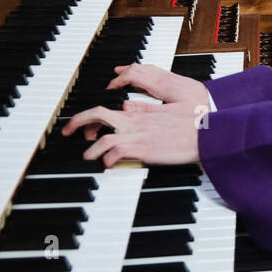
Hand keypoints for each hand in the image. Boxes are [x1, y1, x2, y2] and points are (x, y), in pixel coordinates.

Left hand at [60, 104, 203, 166]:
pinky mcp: (144, 149)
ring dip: (89, 149)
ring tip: (85, 157)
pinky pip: (117, 153)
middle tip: (66, 132)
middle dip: (76, 123)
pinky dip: (107, 159)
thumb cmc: (188, 126)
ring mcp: (138, 135)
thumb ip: (145, 109)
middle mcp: (134, 121)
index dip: (88, 118)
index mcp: (138, 113)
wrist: (205, 134)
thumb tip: (128, 106)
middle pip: (96, 114)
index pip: (106, 109)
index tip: (84, 129)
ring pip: (103, 137)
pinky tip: (106, 164)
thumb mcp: (164, 113)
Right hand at [108, 62, 209, 107]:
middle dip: (123, 73)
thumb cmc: (199, 111)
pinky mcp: (178, 80)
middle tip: (112, 80)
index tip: (110, 88)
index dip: (118, 80)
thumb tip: (126, 107)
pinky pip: (155, 71)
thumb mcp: (171, 114)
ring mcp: (172, 77)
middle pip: (139, 68)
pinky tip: (144, 80)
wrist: (219, 104)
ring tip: (123, 74)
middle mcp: (166, 77)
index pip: (133, 75)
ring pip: (147, 67)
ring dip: (133, 70)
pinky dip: (144, 73)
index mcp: (162, 84)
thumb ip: (147, 110)